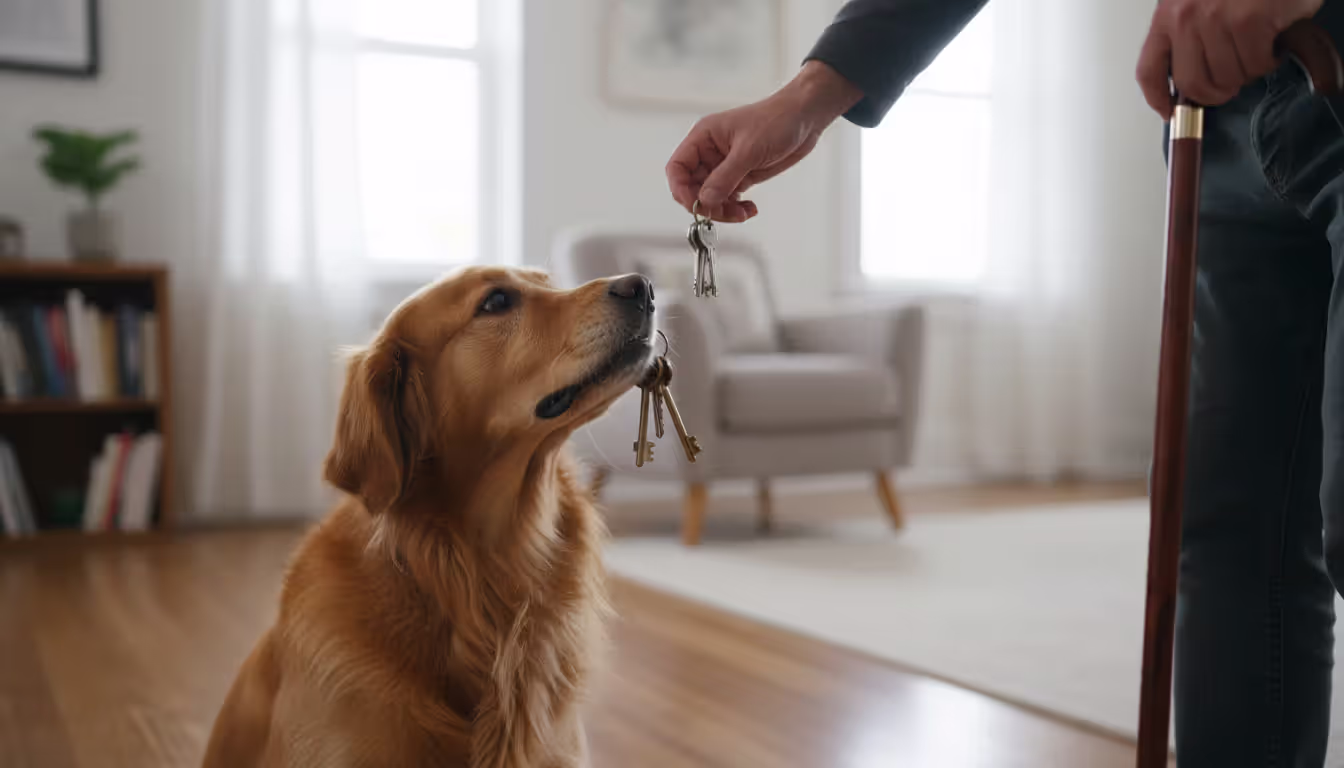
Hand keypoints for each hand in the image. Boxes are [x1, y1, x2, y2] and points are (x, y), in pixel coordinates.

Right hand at [665, 61, 862, 221]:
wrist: (805, 117)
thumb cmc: (777, 120)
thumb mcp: (749, 150)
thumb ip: (725, 177)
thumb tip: (704, 201)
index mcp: (703, 138)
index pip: (677, 168)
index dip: (681, 189)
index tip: (696, 205)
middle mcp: (710, 153)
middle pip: (692, 188)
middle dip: (706, 204)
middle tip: (725, 213)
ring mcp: (725, 166)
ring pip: (711, 197)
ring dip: (723, 210)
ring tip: (742, 213)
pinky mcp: (741, 175)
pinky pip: (729, 199)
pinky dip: (736, 208)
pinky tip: (751, 208)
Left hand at [1136, 0, 1322, 115]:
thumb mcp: (1200, 4)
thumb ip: (1188, 38)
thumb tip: (1189, 83)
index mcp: (1167, 15)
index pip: (1148, 71)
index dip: (1157, 99)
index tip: (1169, 112)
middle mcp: (1185, 18)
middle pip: (1191, 84)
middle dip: (1215, 93)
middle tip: (1231, 85)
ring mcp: (1215, 19)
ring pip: (1228, 77)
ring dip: (1247, 72)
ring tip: (1255, 49)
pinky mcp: (1248, 20)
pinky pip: (1256, 64)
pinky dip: (1269, 60)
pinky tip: (1271, 42)